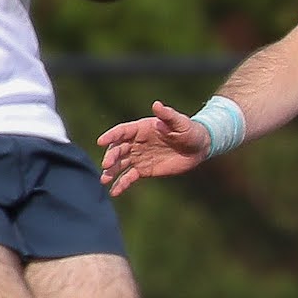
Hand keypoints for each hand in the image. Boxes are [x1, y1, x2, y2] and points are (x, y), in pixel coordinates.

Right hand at [96, 100, 212, 195]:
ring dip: (111, 171)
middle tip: (106, 165)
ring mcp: (138, 157)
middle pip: (118, 149)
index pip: (122, 131)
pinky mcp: (143, 170)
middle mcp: (135, 142)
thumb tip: (156, 105)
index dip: (111, 136)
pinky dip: (121, 184)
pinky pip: (129, 177)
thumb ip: (167, 115)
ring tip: (104, 180)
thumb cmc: (189, 130)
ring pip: (120, 164)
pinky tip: (114, 192)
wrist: (197, 148)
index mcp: (141, 129)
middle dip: (111, 156)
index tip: (101, 141)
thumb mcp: (180, 122)